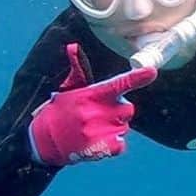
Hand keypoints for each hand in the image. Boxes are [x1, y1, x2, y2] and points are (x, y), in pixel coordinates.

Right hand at [28, 43, 156, 167]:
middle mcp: (97, 112)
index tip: (152, 72)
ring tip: (93, 129)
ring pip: (123, 127)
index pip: (119, 83)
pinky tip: (98, 142)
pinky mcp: (101, 148)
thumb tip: (73, 46)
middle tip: (99, 114)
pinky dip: (113, 144)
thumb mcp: (69, 90)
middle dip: (118, 110)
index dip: (137, 77)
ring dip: (113, 128)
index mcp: (92, 94)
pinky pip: (120, 145)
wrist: (43, 140)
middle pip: (127, 108)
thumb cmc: (60, 111)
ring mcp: (99, 131)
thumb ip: (78, 70)